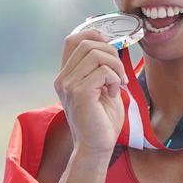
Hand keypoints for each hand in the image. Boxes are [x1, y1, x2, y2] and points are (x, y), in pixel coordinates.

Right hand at [54, 29, 128, 155]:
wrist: (97, 148)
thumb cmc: (102, 122)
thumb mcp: (102, 88)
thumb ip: (101, 68)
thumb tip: (113, 46)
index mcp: (66, 76)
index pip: (73, 40)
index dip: (93, 34)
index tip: (111, 48)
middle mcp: (63, 79)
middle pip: (87, 43)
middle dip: (111, 52)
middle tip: (120, 73)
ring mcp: (69, 85)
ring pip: (96, 54)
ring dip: (115, 66)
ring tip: (118, 84)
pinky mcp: (80, 93)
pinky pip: (103, 71)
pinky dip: (115, 79)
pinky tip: (114, 93)